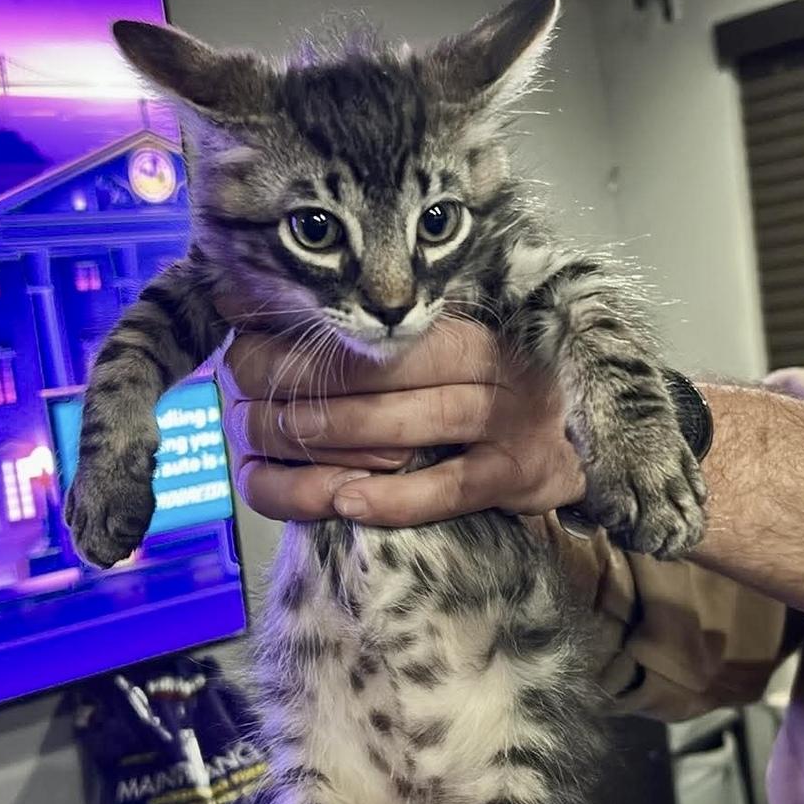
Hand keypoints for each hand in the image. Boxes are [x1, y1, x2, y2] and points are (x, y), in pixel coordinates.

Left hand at [219, 320, 585, 525]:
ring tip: (271, 452)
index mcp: (462, 322)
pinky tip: (343, 503)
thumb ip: (359, 338)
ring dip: (329, 447)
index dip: (299, 340)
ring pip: (406, 429)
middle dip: (301, 395)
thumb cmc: (475, 393)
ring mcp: (509, 418)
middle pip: (380, 376)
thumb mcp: (428, 353)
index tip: (240, 350)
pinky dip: (395, 499)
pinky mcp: (517, 473)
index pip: (363, 327)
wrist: (564, 441)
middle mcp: (490, 362)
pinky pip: (448, 489)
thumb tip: (242, 301)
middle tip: (244, 411)